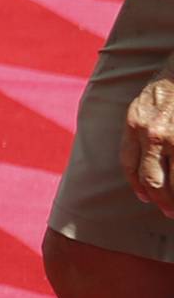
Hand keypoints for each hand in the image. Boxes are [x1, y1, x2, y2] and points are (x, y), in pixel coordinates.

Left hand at [124, 67, 173, 217]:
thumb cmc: (167, 85)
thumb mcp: (143, 104)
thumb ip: (140, 129)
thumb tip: (144, 159)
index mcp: (135, 124)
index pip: (129, 165)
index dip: (137, 186)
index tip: (146, 198)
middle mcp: (154, 133)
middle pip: (152, 180)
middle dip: (161, 200)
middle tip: (169, 212)